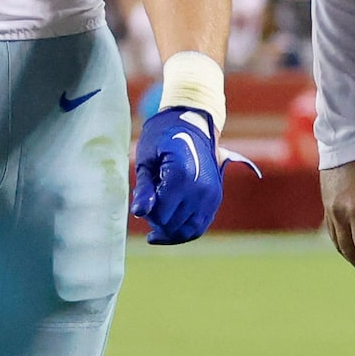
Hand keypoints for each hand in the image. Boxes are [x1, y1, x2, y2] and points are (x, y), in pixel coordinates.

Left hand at [131, 105, 222, 243]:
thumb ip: (144, 188)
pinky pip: (199, 226)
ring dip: (170, 231)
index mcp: (181, 176)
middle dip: (157, 223)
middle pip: (173, 225)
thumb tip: (139, 212)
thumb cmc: (163, 137)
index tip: (142, 200)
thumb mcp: (146, 159)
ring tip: (157, 221)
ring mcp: (211, 195)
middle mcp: (200, 189)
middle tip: (149, 206)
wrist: (193, 123)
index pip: (160, 215)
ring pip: (188, 231)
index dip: (147, 213)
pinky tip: (171, 224)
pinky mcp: (215, 199)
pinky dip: (184, 230)